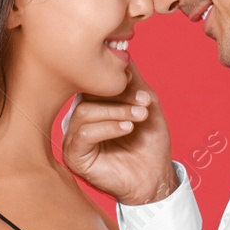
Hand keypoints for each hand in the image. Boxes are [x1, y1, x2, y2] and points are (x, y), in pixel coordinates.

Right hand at [61, 60, 178, 205]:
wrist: (155, 177)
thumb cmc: (149, 142)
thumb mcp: (145, 103)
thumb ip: (132, 79)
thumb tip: (122, 52)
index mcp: (92, 105)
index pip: (93, 82)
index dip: (115, 80)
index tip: (139, 87)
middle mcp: (79, 120)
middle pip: (87, 95)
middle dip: (118, 97)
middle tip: (143, 104)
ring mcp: (74, 138)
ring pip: (84, 112)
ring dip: (116, 112)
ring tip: (138, 117)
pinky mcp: (74, 156)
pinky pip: (82, 134)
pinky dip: (106, 127)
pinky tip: (126, 129)